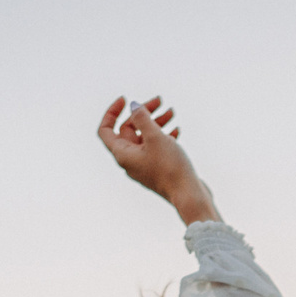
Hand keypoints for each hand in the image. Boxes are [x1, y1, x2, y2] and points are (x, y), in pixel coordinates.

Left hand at [97, 95, 220, 225]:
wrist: (189, 196)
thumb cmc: (170, 168)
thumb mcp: (155, 137)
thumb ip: (142, 118)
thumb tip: (134, 106)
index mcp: (123, 154)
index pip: (106, 130)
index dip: (112, 112)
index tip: (125, 100)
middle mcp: (130, 160)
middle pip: (129, 129)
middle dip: (143, 113)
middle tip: (159, 101)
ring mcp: (144, 165)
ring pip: (145, 137)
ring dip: (156, 122)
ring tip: (171, 112)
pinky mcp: (157, 169)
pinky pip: (156, 148)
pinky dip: (163, 135)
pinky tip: (176, 129)